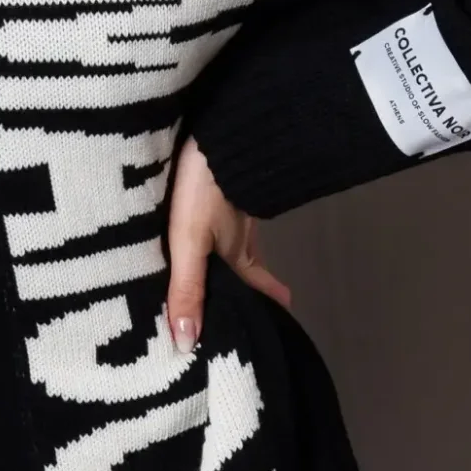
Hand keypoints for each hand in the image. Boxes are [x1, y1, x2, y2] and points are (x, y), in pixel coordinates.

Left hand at [166, 135, 292, 351]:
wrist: (219, 129)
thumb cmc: (204, 188)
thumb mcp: (190, 243)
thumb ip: (188, 288)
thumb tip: (188, 340)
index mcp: (235, 252)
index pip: (254, 285)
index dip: (267, 300)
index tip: (282, 312)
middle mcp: (239, 233)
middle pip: (249, 264)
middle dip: (255, 283)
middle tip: (268, 297)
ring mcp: (234, 206)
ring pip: (240, 239)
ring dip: (240, 256)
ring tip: (237, 268)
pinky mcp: (224, 182)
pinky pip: (229, 215)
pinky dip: (227, 229)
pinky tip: (218, 220)